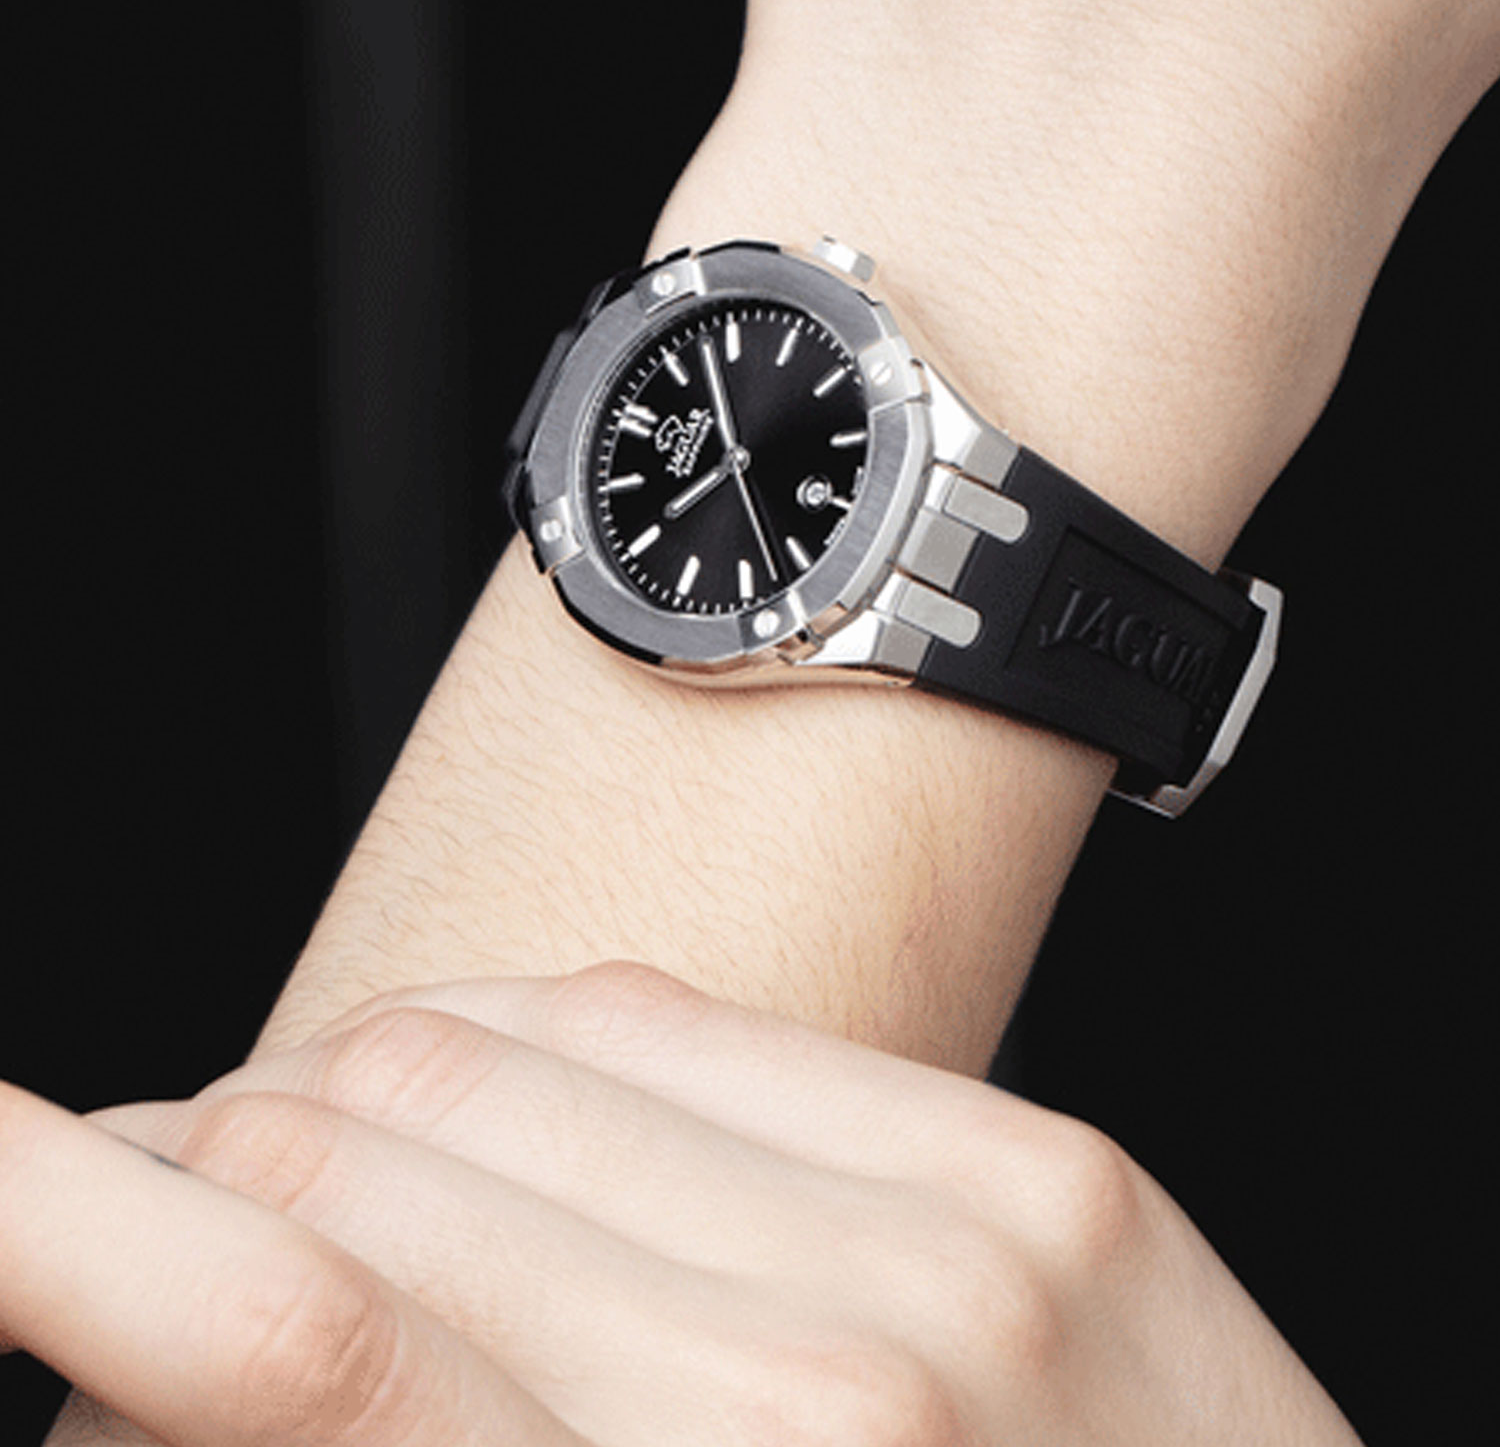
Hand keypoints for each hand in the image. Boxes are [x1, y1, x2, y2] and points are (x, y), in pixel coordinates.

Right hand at [8, 965, 1361, 1444]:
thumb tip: (259, 1380)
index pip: (317, 1328)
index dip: (118, 1226)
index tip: (42, 1186)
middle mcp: (828, 1384)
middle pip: (408, 1134)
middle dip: (239, 1142)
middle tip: (171, 1177)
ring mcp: (960, 1240)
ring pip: (540, 1035)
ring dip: (379, 1068)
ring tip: (312, 1116)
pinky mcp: (1038, 1160)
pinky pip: (710, 1021)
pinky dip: (558, 1029)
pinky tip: (495, 1066)